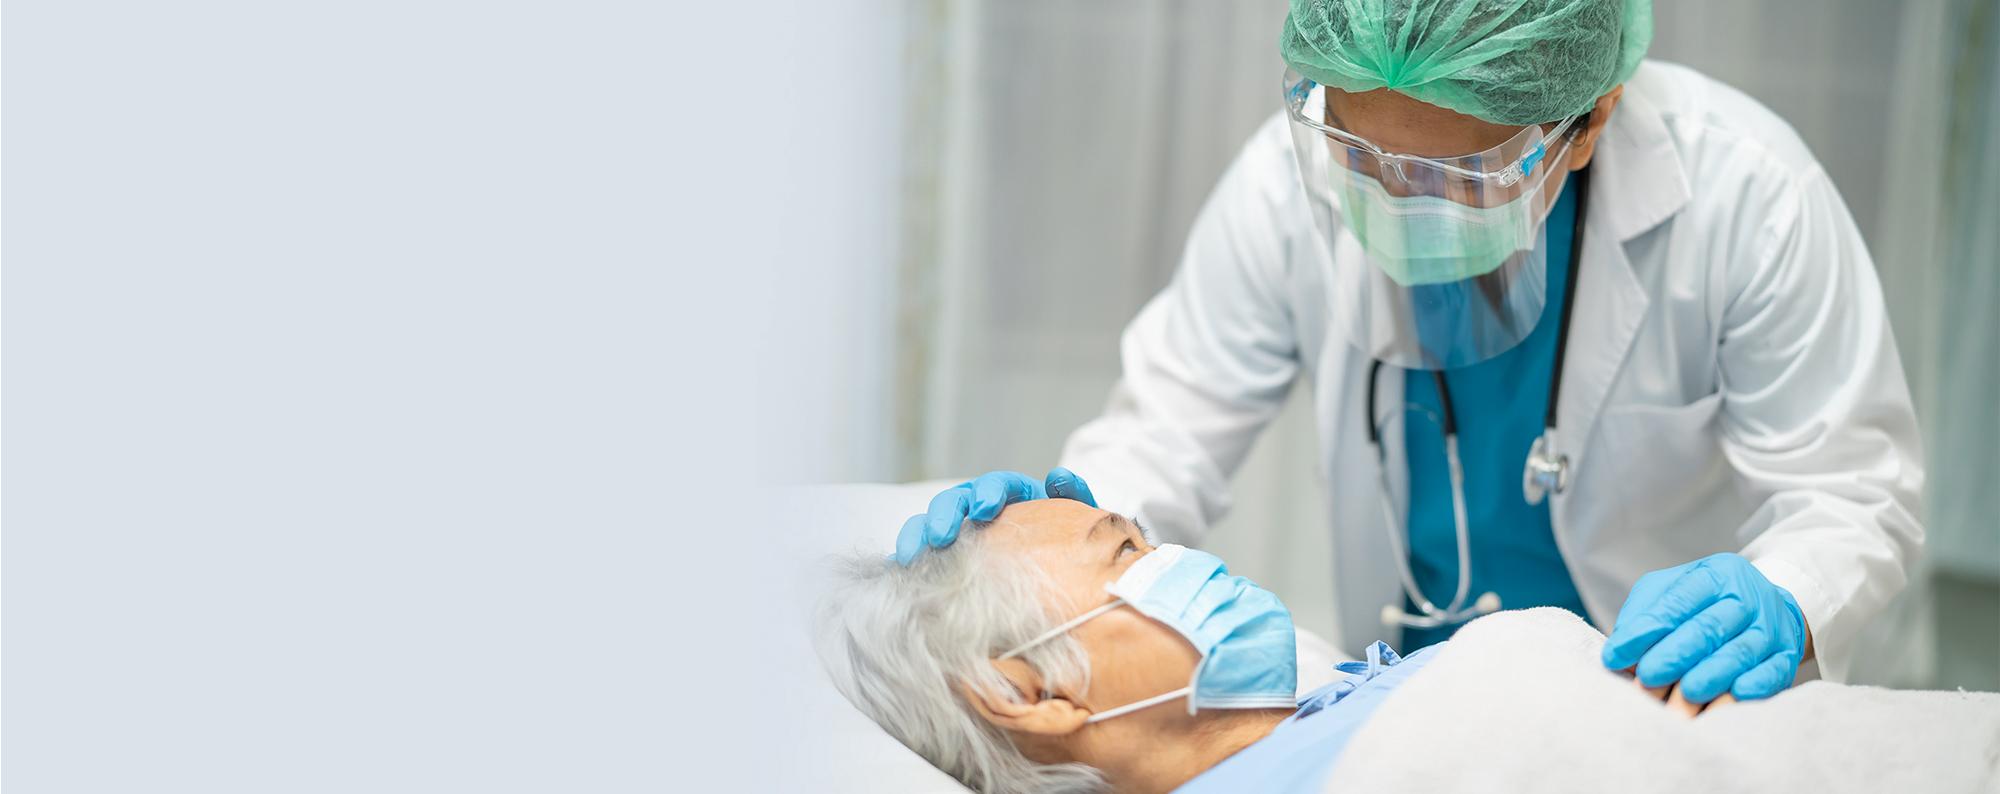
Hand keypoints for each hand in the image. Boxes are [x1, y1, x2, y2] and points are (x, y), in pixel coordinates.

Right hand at [891, 468, 1095, 564]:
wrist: (1069, 580)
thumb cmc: (1072, 545)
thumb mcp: (1080, 520)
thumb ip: (1074, 495)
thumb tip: (1055, 477)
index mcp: (1016, 495)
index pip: (998, 485)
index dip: (987, 493)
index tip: (984, 510)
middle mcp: (983, 509)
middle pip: (957, 500)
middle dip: (945, 514)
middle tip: (940, 536)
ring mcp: (963, 533)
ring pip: (933, 525)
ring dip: (919, 536)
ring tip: (909, 557)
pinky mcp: (948, 559)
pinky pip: (924, 555)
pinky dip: (909, 559)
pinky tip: (897, 574)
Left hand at [1601, 553, 1805, 703]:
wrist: (1765, 605)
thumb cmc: (1704, 602)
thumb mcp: (1670, 591)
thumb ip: (1643, 614)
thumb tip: (1618, 651)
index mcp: (1714, 575)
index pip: (1678, 601)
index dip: (1647, 629)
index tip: (1616, 656)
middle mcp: (1746, 597)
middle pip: (1709, 627)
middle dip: (1677, 654)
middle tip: (1649, 676)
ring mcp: (1769, 626)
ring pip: (1740, 651)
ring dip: (1713, 673)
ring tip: (1686, 692)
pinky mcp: (1786, 654)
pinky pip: (1773, 670)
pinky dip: (1756, 683)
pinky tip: (1736, 693)